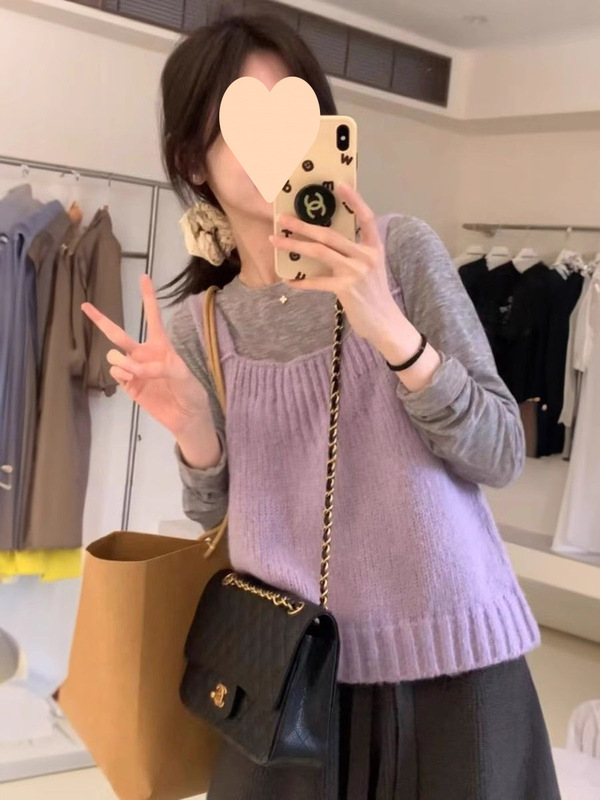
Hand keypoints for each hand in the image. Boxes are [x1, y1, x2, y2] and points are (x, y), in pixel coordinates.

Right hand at [81, 274, 208, 435]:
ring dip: (119, 360)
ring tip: (132, 370)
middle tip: (85, 306)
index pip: (153, 317)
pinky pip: (115, 373)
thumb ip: (161, 367)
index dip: (148, 297)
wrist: (186, 417)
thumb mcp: (183, 375)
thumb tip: (136, 367)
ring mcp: (133, 369)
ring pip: (113, 355)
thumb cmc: (190, 391)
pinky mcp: (128, 385)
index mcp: (161, 345)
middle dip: (101, 320)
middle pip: (118, 334)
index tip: (143, 276)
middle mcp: (143, 354)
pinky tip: (130, 379)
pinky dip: (120, 374)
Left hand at [269, 182, 402, 349]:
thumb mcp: (370, 266)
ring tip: (276, 240)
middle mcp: (366, 256)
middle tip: (282, 218)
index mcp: (374, 246)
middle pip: (330, 235)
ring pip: (320, 253)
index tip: (339, 185)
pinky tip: (288, 280)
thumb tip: (324, 240)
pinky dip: (301, 281)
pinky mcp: (346, 289)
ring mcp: (356, 272)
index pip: (366, 217)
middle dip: (303, 225)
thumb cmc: (373, 293)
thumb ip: (353, 252)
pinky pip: (317, 282)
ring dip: (294, 246)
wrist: (384, 321)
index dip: (354, 200)